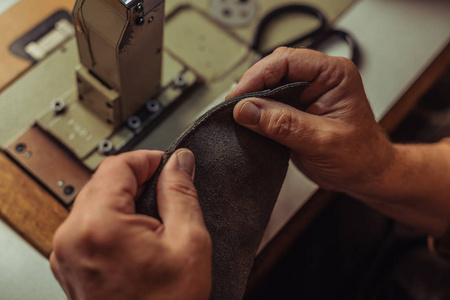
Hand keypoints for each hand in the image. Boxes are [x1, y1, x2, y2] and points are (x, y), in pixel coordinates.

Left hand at [50, 150, 211, 299]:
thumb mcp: (189, 242)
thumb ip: (181, 192)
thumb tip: (179, 161)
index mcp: (98, 225)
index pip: (117, 166)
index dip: (148, 159)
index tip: (168, 164)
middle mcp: (71, 237)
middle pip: (103, 182)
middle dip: (137, 179)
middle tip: (167, 191)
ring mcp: (66, 253)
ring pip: (95, 202)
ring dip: (124, 199)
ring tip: (155, 217)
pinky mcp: (69, 265)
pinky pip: (89, 224)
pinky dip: (113, 219)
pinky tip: (137, 234)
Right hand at [227, 47, 394, 192]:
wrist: (364, 175)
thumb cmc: (359, 156)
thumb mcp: (321, 140)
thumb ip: (284, 124)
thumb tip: (246, 110)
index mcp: (333, 74)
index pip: (287, 61)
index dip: (258, 76)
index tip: (238, 97)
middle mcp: (319, 78)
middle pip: (274, 69)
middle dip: (251, 87)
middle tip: (233, 108)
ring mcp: (306, 93)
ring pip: (268, 86)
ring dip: (252, 100)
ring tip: (237, 116)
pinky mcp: (295, 108)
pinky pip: (269, 104)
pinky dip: (256, 113)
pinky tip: (248, 123)